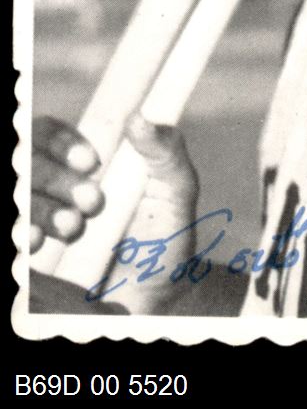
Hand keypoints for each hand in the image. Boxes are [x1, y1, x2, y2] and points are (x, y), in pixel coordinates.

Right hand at [31, 114, 199, 313]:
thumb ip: (166, 152)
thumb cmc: (167, 239)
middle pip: (27, 160)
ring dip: (41, 206)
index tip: (89, 160)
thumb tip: (139, 118)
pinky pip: (17, 234)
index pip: (48, 132)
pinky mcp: (32, 259)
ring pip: (19, 194)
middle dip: (54, 176)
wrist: (156, 301)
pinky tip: (36, 241)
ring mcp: (39, 218)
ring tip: (73, 227)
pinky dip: (23, 231)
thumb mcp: (176, 191)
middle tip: (92, 201)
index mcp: (82, 162)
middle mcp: (52, 186)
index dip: (59, 140)